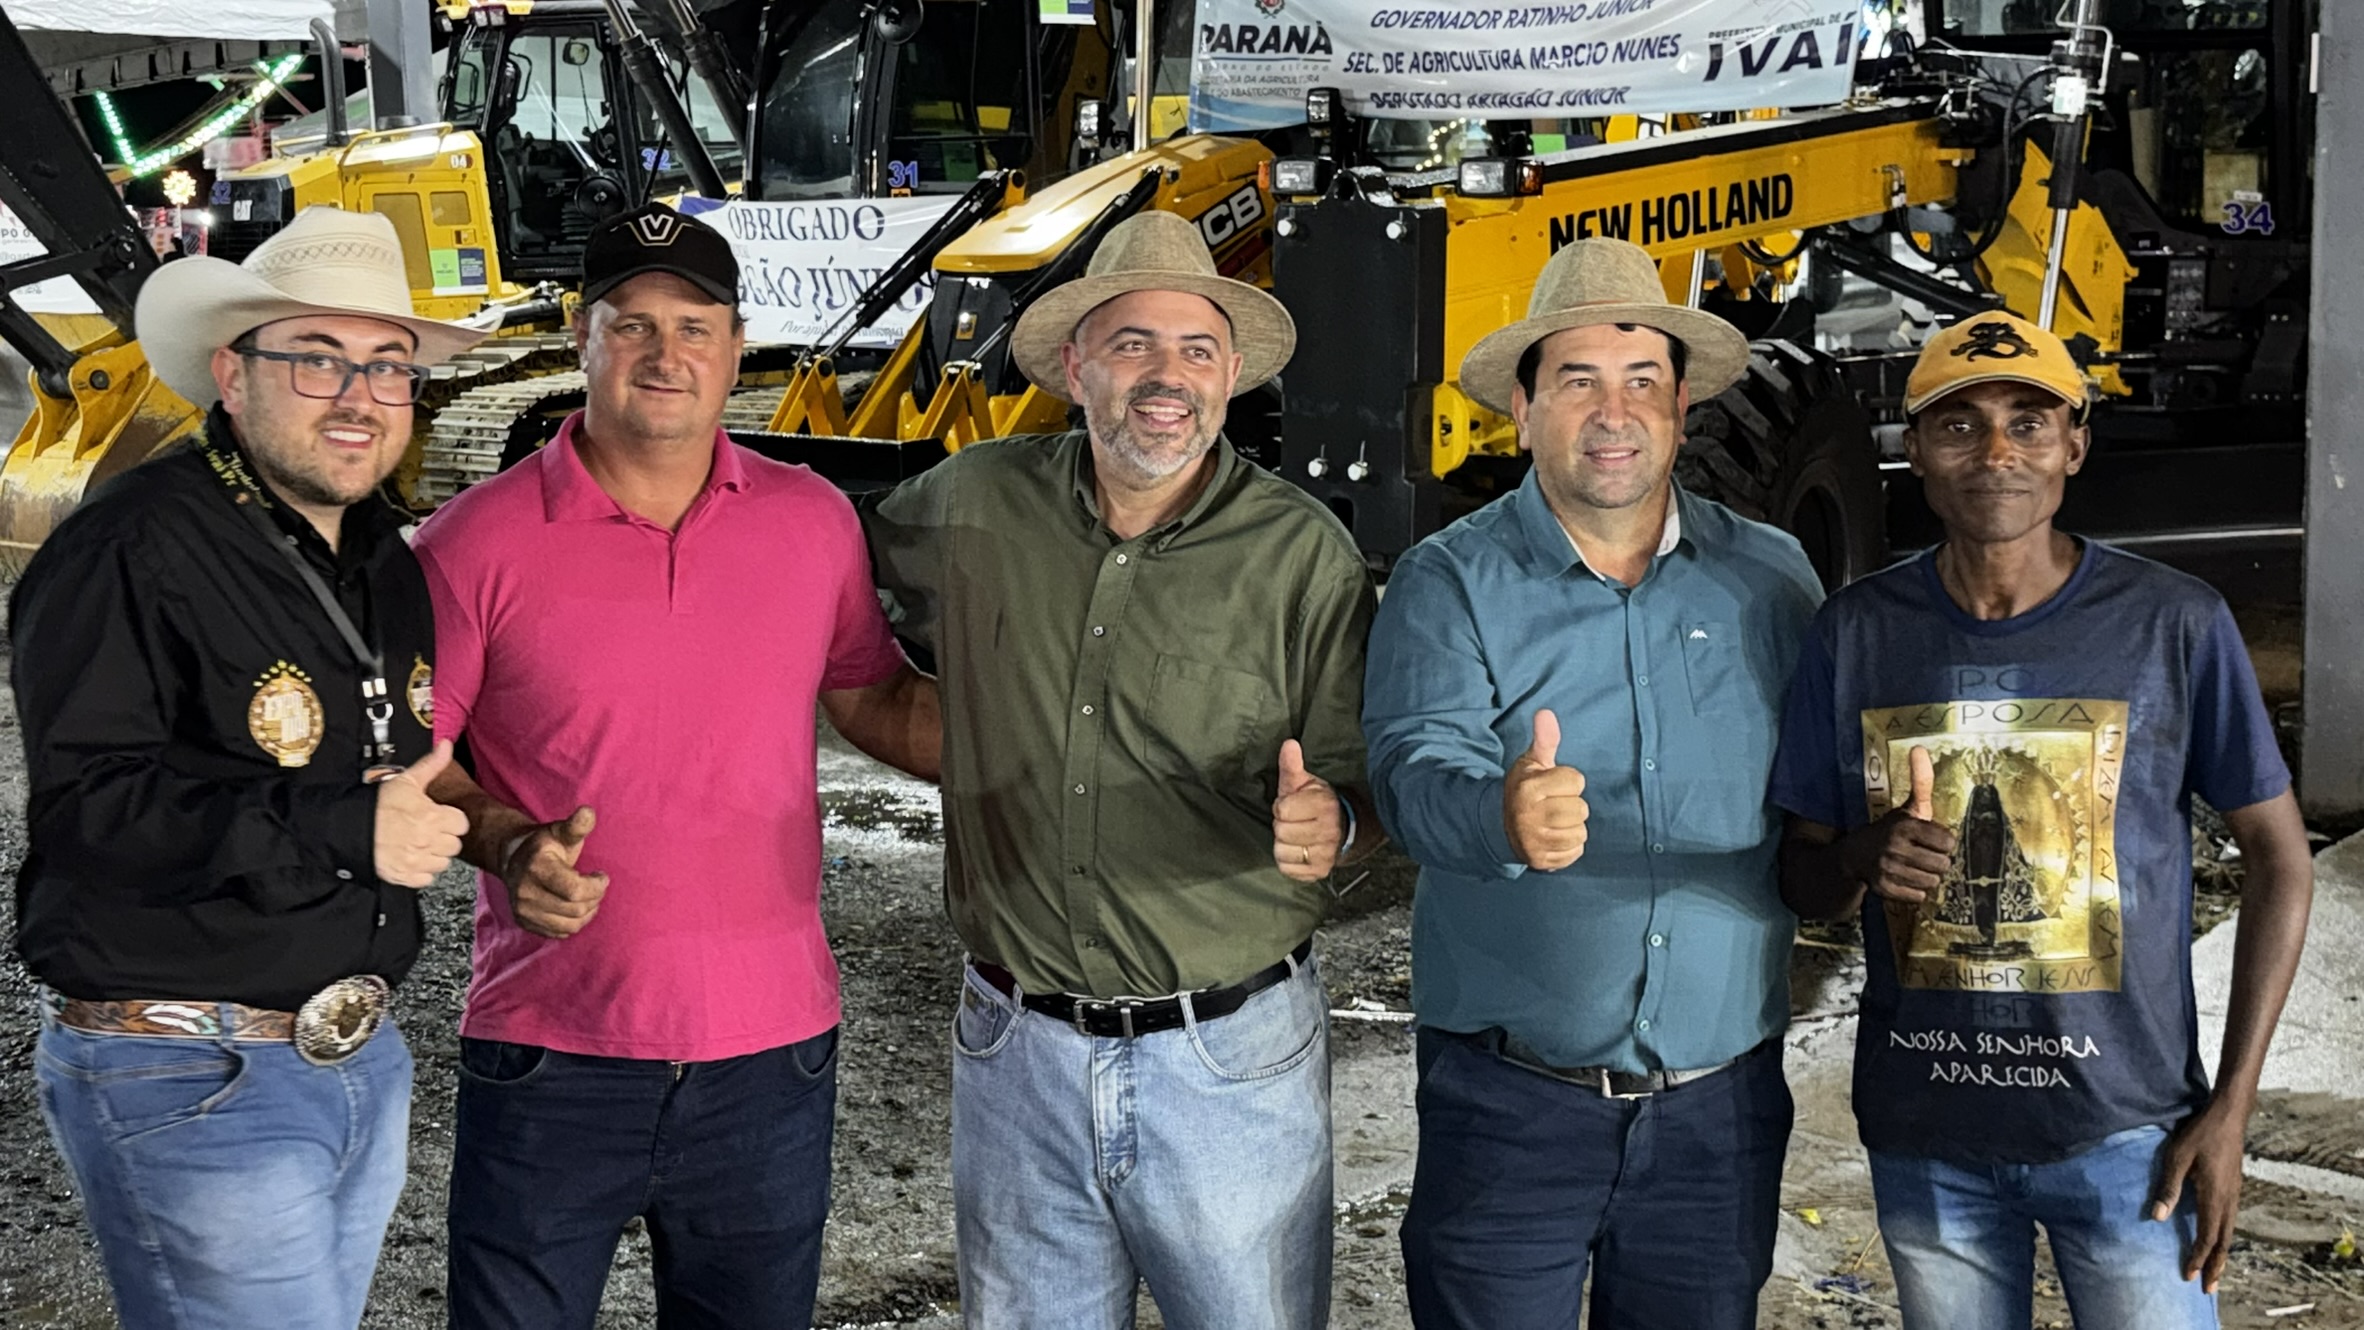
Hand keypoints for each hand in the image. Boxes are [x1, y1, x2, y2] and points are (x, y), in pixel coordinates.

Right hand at [374, 742, 469, 887]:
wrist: (348, 828)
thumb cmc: (378, 804)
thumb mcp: (406, 780)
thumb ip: (431, 765)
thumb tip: (447, 746)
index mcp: (433, 817)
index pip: (462, 825)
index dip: (450, 820)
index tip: (438, 817)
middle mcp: (428, 841)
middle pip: (454, 845)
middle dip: (443, 837)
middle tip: (426, 830)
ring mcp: (416, 861)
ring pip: (442, 863)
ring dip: (433, 854)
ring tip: (416, 843)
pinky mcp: (405, 876)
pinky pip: (426, 878)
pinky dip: (420, 871)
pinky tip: (410, 857)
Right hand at [501, 806, 610, 938]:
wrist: (513, 858)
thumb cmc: (545, 845)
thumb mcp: (560, 832)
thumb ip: (576, 826)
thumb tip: (588, 812)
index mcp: (536, 868)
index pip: (575, 890)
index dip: (596, 886)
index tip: (601, 876)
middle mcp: (525, 892)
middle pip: (575, 909)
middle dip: (594, 898)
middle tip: (597, 886)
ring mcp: (523, 910)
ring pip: (570, 925)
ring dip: (587, 913)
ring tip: (589, 897)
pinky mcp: (525, 923)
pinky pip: (560, 933)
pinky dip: (574, 923)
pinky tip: (576, 908)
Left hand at [1272, 739, 1343, 880]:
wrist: (1343, 829)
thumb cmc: (1315, 803)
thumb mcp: (1304, 782)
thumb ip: (1292, 765)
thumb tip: (1289, 744)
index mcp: (1324, 805)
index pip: (1282, 810)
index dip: (1282, 806)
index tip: (1292, 805)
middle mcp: (1328, 831)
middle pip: (1281, 832)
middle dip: (1282, 825)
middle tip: (1293, 821)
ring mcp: (1326, 854)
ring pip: (1283, 852)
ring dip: (1283, 844)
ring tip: (1295, 836)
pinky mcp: (1320, 871)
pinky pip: (1287, 869)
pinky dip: (1287, 862)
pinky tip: (1297, 850)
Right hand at [1503, 709, 1587, 871]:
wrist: (1500, 825)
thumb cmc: (1524, 789)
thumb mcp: (1531, 763)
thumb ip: (1544, 740)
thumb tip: (1546, 712)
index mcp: (1528, 789)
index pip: (1577, 781)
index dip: (1568, 780)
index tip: (1552, 784)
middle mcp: (1529, 817)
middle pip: (1581, 809)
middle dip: (1572, 805)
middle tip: (1553, 804)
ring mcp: (1534, 842)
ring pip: (1580, 832)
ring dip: (1572, 826)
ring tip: (1554, 821)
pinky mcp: (1541, 861)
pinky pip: (1575, 852)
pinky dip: (1570, 846)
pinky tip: (1554, 837)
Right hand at [1837, 745, 1955, 903]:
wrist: (1851, 857)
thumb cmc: (1888, 832)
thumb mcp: (1905, 808)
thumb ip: (1920, 781)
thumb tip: (1920, 747)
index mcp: (1903, 826)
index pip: (1948, 842)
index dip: (1943, 843)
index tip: (1931, 841)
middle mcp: (1894, 847)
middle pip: (1942, 864)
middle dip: (1936, 861)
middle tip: (1923, 856)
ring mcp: (1887, 869)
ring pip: (1932, 882)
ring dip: (1926, 877)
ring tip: (1914, 868)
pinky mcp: (1883, 889)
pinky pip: (1918, 896)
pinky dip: (1915, 891)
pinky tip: (1905, 880)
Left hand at [2149, 1098, 2249, 1292]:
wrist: (2229, 1116)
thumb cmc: (2199, 1134)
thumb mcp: (2176, 1158)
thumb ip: (2168, 1187)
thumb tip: (2157, 1217)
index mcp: (2215, 1197)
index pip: (2208, 1237)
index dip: (2198, 1258)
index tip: (2188, 1276)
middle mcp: (2229, 1200)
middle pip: (2223, 1241)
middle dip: (2216, 1266)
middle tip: (2208, 1288)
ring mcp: (2235, 1194)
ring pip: (2230, 1232)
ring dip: (2221, 1253)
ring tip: (2215, 1271)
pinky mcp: (2234, 1187)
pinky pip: (2231, 1220)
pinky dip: (2224, 1237)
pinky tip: (2218, 1239)